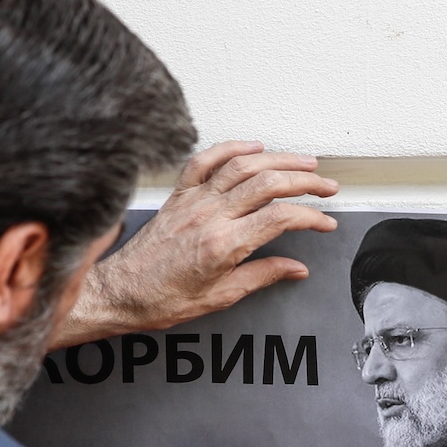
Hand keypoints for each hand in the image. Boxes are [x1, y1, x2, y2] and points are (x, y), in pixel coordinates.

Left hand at [49, 141, 339, 347]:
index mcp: (223, 244)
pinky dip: (232, 148)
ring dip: (279, 159)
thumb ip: (262, 276)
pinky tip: (253, 147)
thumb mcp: (221, 297)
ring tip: (303, 163)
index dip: (311, 216)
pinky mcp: (179, 195)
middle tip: (327, 186)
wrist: (119, 292)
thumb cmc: (161, 299)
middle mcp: (209, 215)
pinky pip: (206, 159)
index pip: (280, 217)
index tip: (324, 222)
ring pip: (243, 165)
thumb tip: (294, 269)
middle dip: (306, 181)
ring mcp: (193, 200)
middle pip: (269, 182)